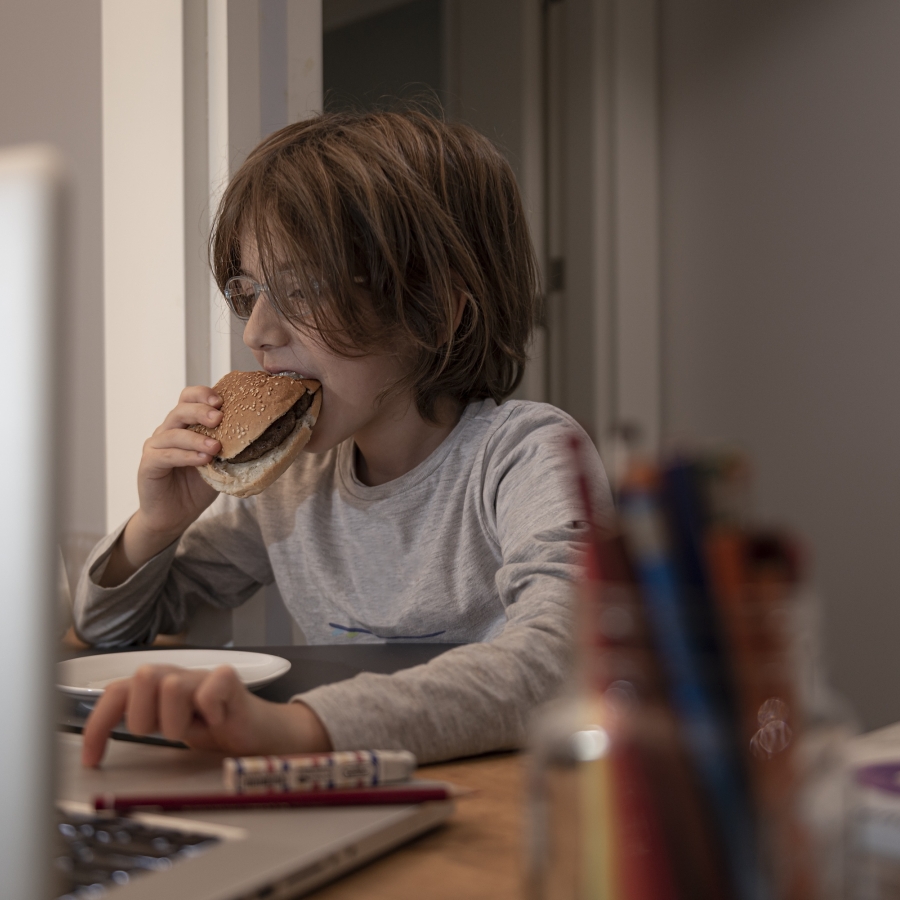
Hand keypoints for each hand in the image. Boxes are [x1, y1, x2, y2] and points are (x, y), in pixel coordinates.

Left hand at [81, 664, 331, 766]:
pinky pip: (209, 689)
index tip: (93, 759)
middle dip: (145, 718)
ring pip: (171, 686)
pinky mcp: (230, 681)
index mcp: (156, 686)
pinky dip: (210, 712)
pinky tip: (218, 720)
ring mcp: (204, 676)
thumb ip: (140, 723)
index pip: (115, 692)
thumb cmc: (213, 730)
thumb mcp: (168, 729)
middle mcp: (177, 676)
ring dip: (177, 721)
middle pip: (141, 678)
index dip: (99, 724)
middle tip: (165, 734)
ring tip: (193, 728)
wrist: (259, 734)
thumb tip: (98, 748)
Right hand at [100, 386, 223, 584]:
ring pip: (173, 433)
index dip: (202, 394)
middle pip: (180, 410)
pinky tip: (202, 460)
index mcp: (184, 425)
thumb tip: (262, 437)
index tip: (221, 400)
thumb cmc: (197, 487)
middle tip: (220, 417)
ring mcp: (155, 446)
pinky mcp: (148, 464)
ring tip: (216, 447)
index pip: (188, 398)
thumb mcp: (219, 464)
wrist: (175, 515)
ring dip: (196, 438)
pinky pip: (166, 455)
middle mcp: (167, 431)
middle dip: (201, 411)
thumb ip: (230, 449)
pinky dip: (185, 456)